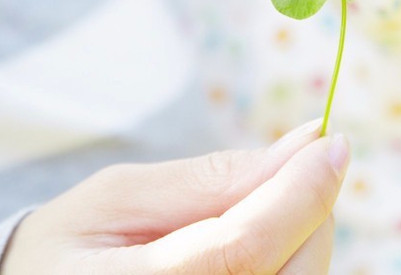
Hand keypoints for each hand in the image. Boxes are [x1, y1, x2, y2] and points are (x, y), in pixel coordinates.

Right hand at [0, 121, 347, 274]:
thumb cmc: (68, 247)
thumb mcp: (118, 196)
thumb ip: (212, 177)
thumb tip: (306, 142)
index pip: (244, 248)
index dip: (299, 191)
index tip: (332, 139)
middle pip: (289, 273)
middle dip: (308, 206)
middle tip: (295, 164)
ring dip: (303, 235)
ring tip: (257, 208)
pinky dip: (289, 259)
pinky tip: (258, 241)